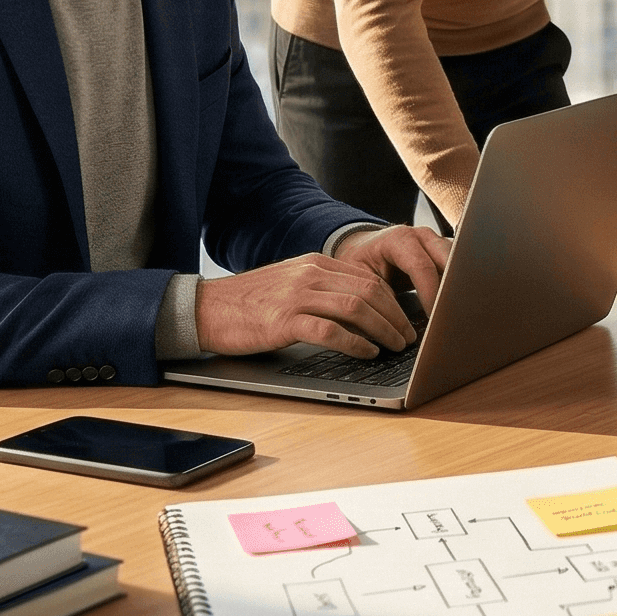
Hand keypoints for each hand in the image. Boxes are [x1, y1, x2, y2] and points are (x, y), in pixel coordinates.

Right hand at [195, 224, 449, 356]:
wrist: (207, 309)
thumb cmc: (251, 304)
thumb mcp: (291, 284)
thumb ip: (323, 289)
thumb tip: (362, 310)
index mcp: (314, 263)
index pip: (368, 276)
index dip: (394, 299)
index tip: (407, 318)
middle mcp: (309, 274)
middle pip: (369, 290)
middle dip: (396, 315)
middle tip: (409, 336)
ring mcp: (297, 296)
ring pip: (356, 307)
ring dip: (383, 329)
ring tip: (396, 346)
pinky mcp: (284, 320)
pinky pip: (331, 330)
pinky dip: (355, 343)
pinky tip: (367, 352)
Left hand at [331, 223, 449, 311]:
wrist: (365, 248)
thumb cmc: (361, 263)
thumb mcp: (360, 278)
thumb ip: (378, 296)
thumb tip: (395, 324)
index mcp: (400, 239)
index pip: (422, 267)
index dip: (430, 294)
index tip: (434, 318)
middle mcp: (423, 236)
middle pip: (449, 260)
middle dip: (452, 289)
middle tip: (452, 316)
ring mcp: (436, 242)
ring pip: (460, 262)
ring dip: (459, 287)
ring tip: (457, 312)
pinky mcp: (445, 252)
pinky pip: (459, 267)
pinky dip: (459, 285)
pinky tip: (457, 304)